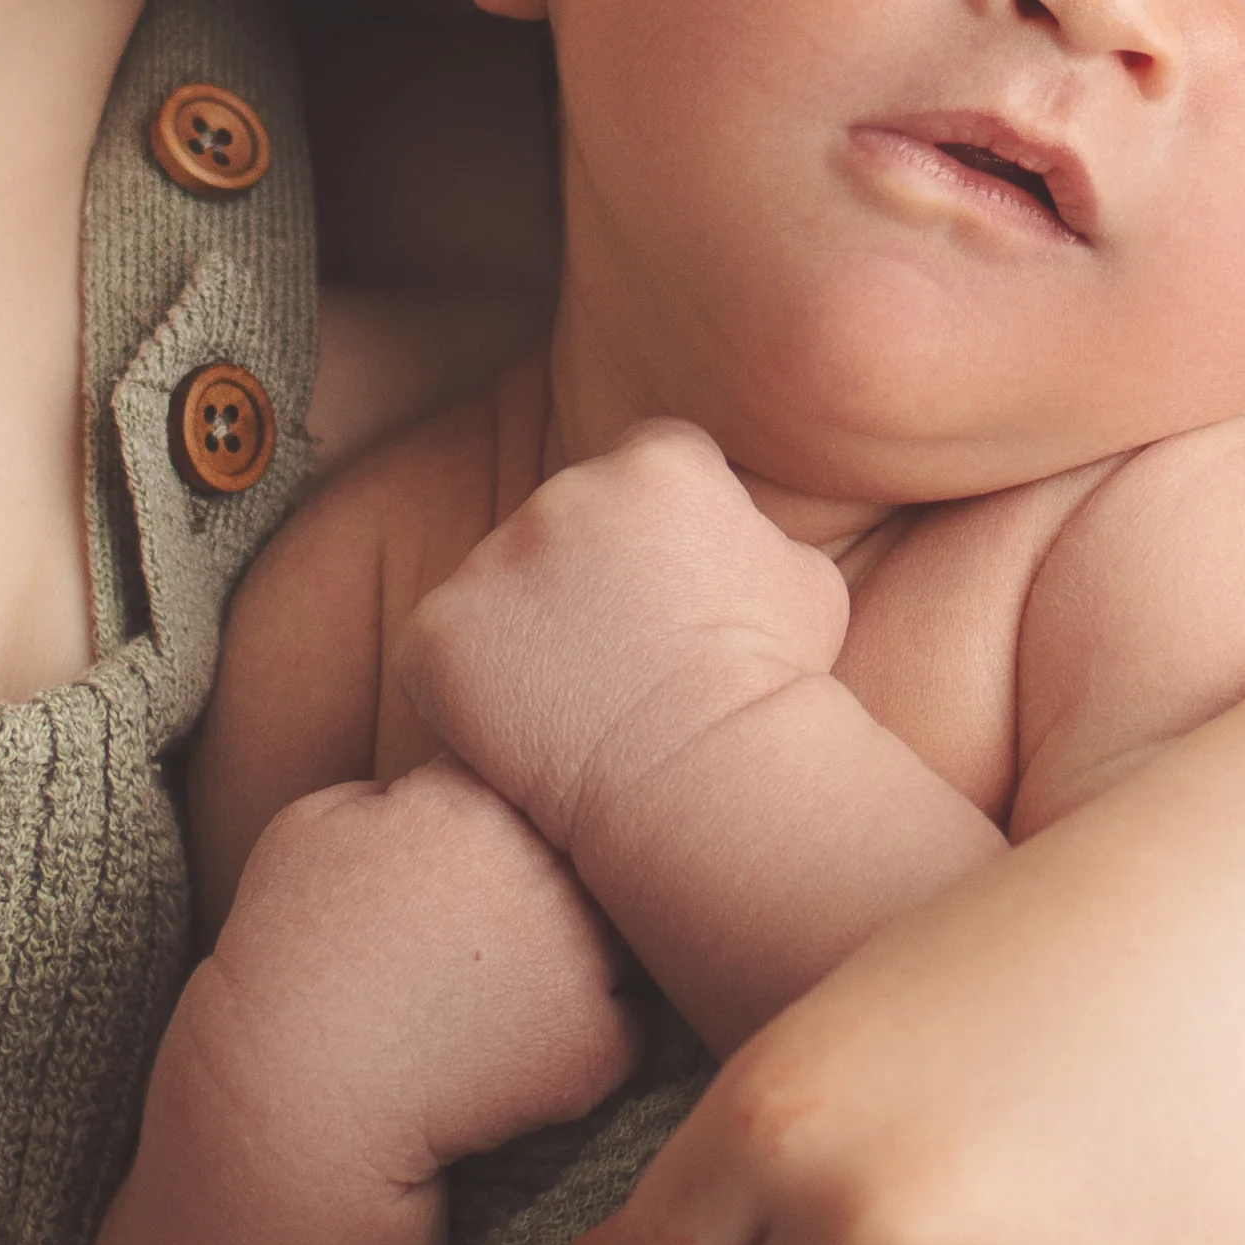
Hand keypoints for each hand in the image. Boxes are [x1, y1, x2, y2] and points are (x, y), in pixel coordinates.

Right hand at [203, 764, 650, 1183]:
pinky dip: (594, 1033)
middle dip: (554, 878)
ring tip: (516, 984)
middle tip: (493, 930)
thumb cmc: (289, 953)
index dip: (491, 816)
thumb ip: (397, 789)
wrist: (302, 1093)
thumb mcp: (312, 824)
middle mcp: (546, 868)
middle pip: (587, 847)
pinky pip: (634, 1021)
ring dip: (594, 946)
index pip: (525, 771)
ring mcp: (585, 957)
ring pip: (627, 928)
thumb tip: (447, 791)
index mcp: (474, 802)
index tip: (459, 856)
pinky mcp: (601, 1044)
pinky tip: (524, 1046)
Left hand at [398, 420, 850, 855]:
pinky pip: (439, 646)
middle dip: (588, 568)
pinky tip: (522, 729)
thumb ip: (753, 527)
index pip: (649, 462)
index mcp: (659, 464)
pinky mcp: (436, 633)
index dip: (664, 528)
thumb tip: (729, 523)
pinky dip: (467, 684)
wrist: (707, 781)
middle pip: (567, 514)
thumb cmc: (775, 691)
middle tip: (622, 653)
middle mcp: (565, 491)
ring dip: (527, 625)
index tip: (674, 589)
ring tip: (581, 699)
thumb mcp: (808, 579)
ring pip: (499, 581)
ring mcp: (491, 561)